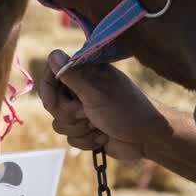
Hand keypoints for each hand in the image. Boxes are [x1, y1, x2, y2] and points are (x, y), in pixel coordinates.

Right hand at [36, 50, 171, 160]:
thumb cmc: (127, 110)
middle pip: (52, 103)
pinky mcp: (86, 130)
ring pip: (59, 124)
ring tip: (99, 125)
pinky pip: (70, 139)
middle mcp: (81, 90)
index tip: (53, 103)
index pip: (51, 74)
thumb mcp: (97, 93)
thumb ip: (73, 76)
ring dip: (80, 129)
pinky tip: (103, 137)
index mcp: (85, 73)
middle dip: (70, 114)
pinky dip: (86, 141)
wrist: (148, 138)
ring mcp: (83, 111)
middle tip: (87, 113)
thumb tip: (53, 54)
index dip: (48, 91)